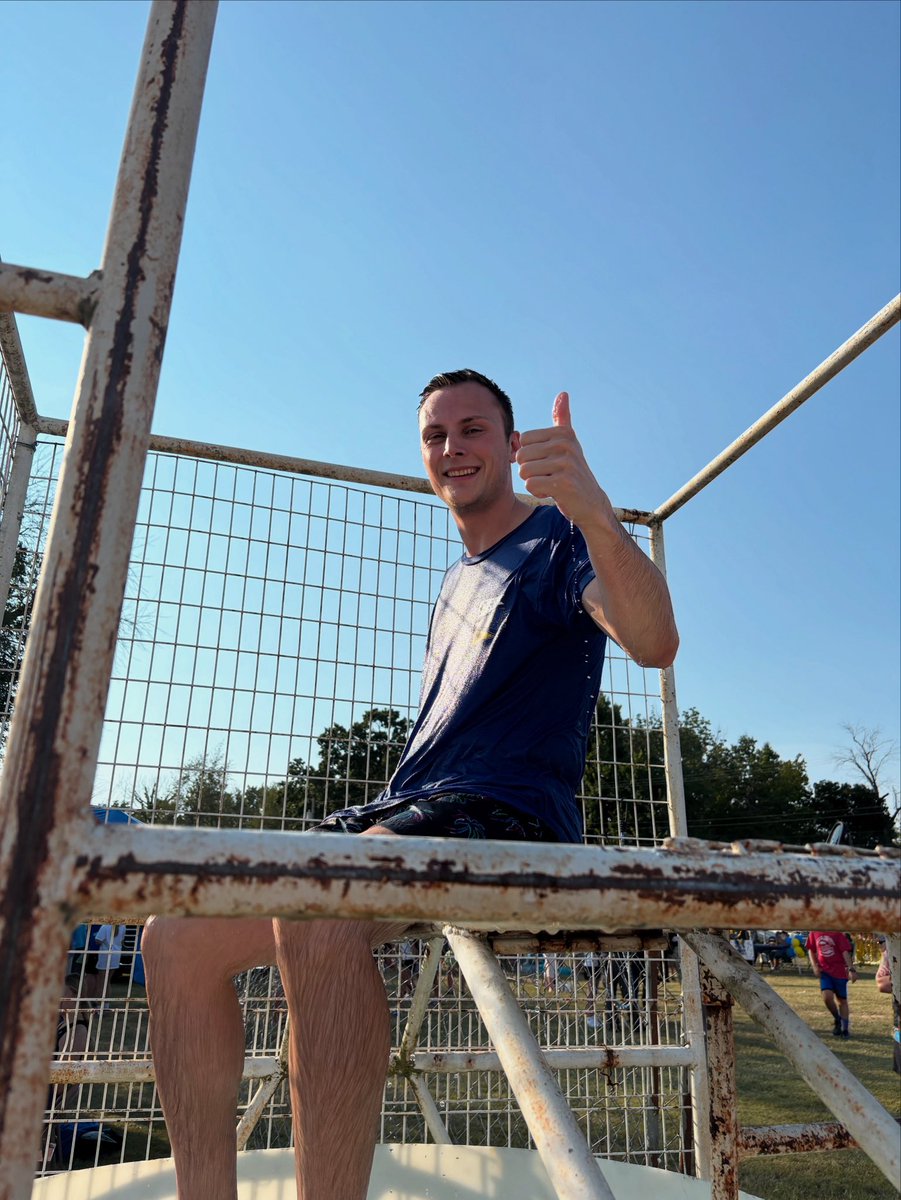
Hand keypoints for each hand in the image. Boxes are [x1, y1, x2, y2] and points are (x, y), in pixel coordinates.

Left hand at [515, 392, 613, 527]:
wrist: (590, 503)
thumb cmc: (573, 472)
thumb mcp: (568, 443)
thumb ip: (562, 419)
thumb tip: (563, 393)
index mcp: (564, 433)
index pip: (523, 440)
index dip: (530, 455)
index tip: (548, 462)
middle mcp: (566, 445)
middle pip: (521, 455)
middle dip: (529, 470)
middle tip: (549, 475)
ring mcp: (565, 463)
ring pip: (524, 471)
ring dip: (533, 482)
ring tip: (551, 483)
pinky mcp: (563, 483)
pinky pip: (530, 484)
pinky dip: (537, 492)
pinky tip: (553, 492)